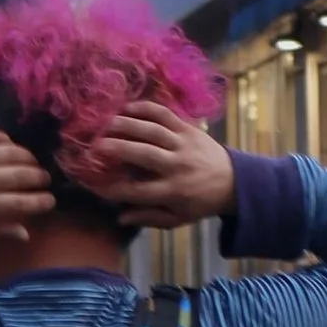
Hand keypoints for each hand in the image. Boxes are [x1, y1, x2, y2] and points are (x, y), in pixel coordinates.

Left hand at [0, 130, 56, 243]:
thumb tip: (26, 233)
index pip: (23, 202)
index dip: (42, 201)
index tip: (50, 200)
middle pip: (22, 175)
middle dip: (40, 177)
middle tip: (45, 179)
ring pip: (12, 152)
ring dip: (28, 158)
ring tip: (32, 163)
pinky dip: (7, 140)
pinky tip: (11, 148)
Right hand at [62, 101, 234, 228]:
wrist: (233, 181)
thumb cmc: (199, 202)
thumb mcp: (177, 218)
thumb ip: (149, 218)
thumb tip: (120, 217)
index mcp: (173, 192)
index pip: (137, 191)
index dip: (113, 188)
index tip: (93, 184)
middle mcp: (178, 166)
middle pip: (143, 154)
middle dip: (116, 148)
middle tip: (93, 145)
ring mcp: (184, 144)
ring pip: (152, 130)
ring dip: (126, 125)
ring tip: (105, 124)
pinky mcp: (189, 128)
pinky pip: (164, 114)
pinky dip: (145, 108)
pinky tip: (126, 108)